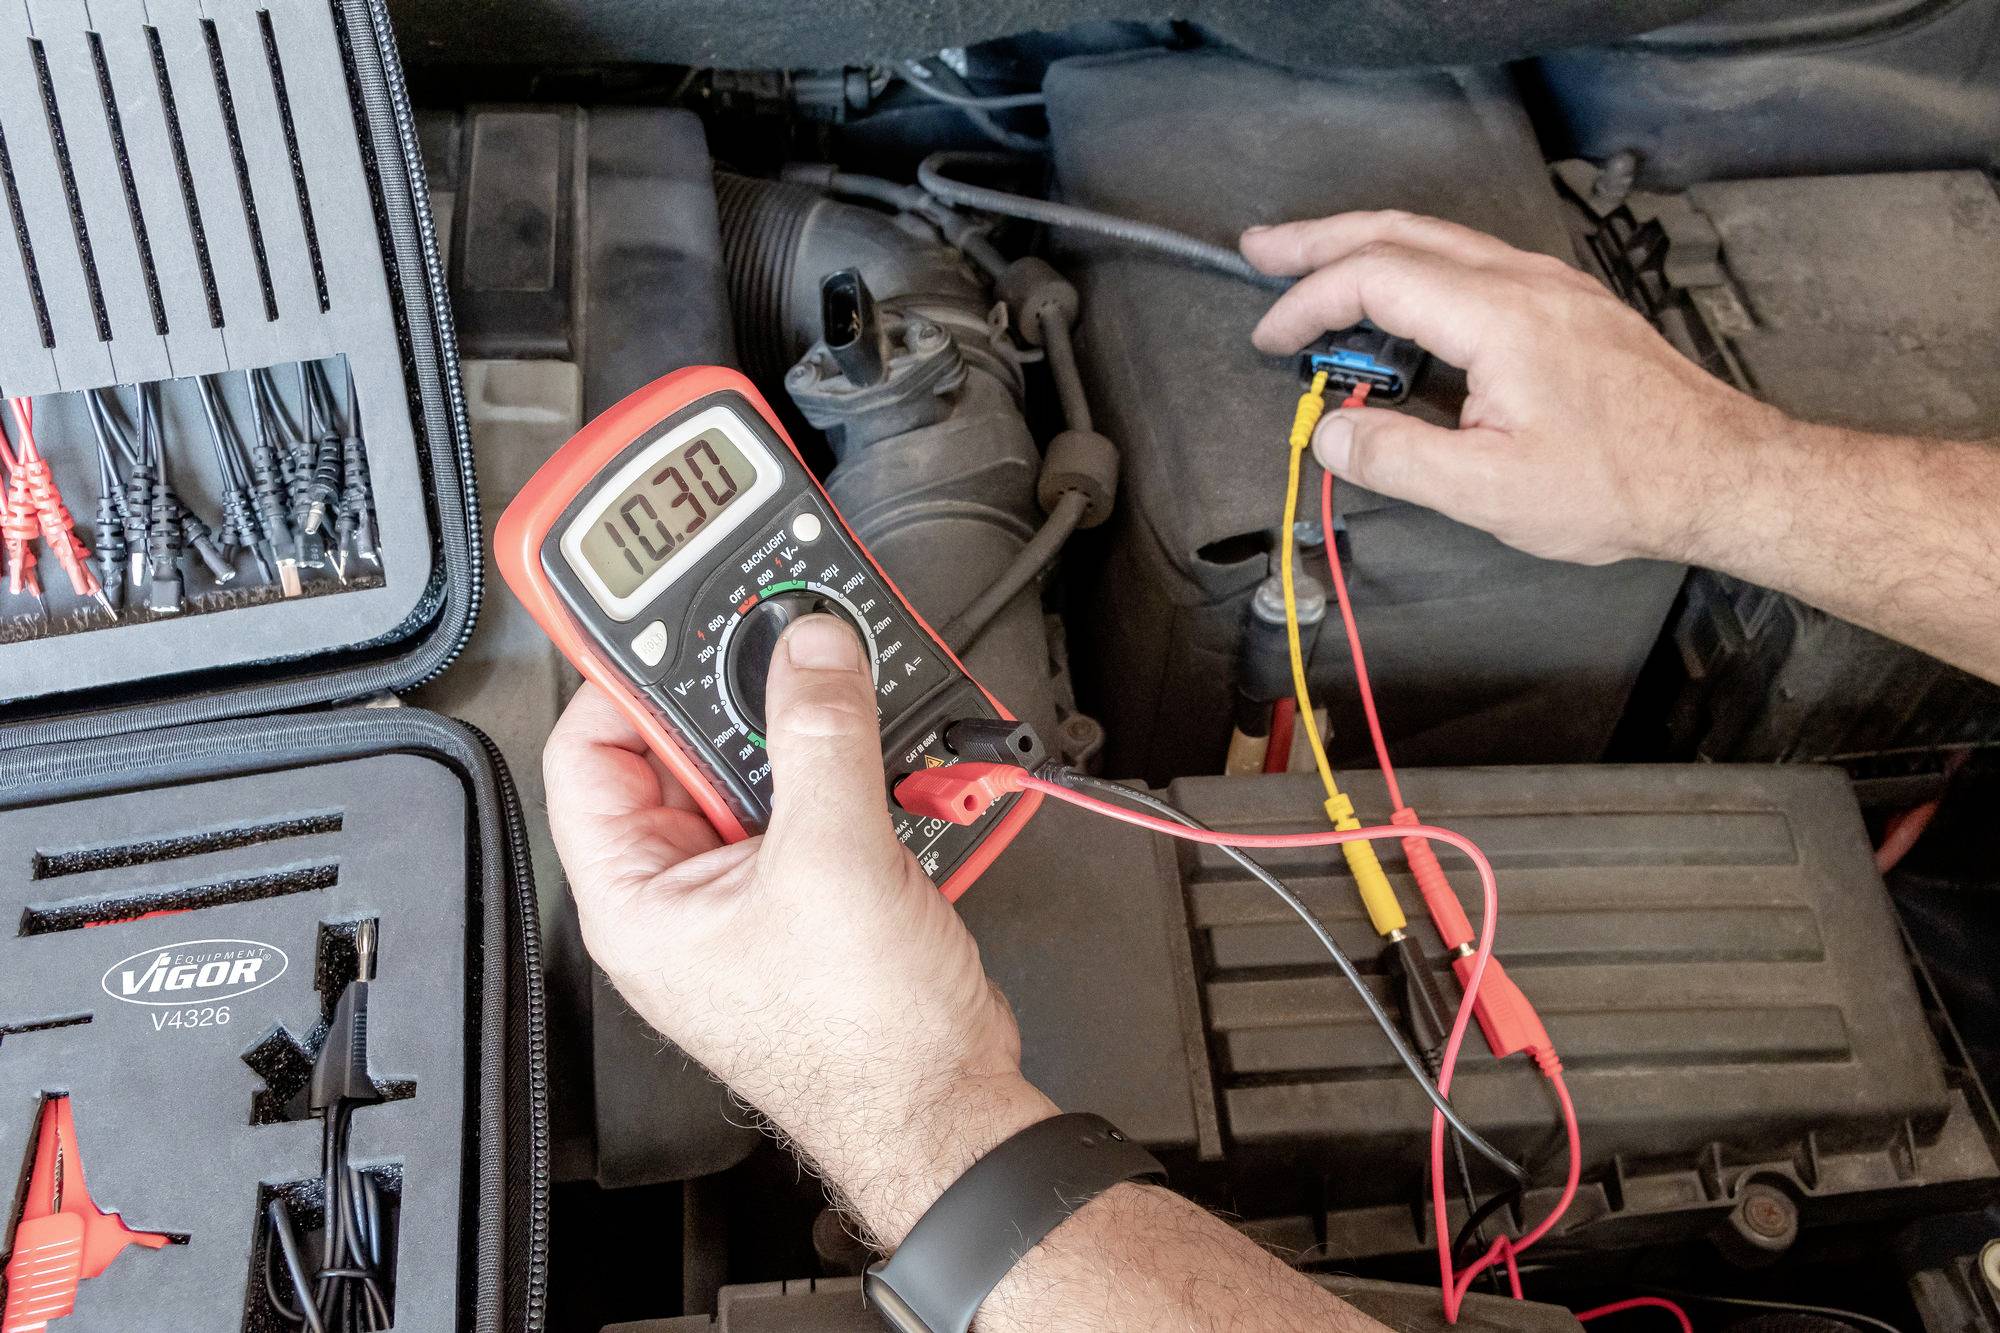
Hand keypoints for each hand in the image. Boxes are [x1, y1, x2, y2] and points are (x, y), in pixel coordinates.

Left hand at [544, 615, 1053, 1245]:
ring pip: (758, 773)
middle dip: (742, 699)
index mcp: (638, 898)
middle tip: (785, 651)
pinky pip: (816, 804)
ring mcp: (750, 895)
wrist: (949, 1108)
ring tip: (848, 704)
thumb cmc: (864, 1046)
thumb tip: (808, 651)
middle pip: (683, 750)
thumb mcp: (833, 861)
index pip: (589, 750)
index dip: (624, 676)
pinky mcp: (814, 894)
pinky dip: (853, 772)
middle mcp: (682, 896)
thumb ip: (820, 737)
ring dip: (809, 733)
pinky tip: (890, 759)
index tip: (672, 618)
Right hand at [1241, 210, 1793, 565]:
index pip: (1376, 278)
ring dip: (1365, 248)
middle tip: (1262, 248)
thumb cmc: (1623, 483)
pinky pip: (1470, 264)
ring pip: (1438, 241)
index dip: (1309, 303)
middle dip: (1321, 238)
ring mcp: (1549, 289)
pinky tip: (1397, 302)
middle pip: (1401, 233)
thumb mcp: (1491, 491)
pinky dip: (1412, 269)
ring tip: (1312, 264)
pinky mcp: (1564, 309)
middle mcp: (1524, 284)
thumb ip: (1399, 457)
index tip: (1271, 342)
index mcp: (1499, 316)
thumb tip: (1332, 431)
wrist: (1720, 474)